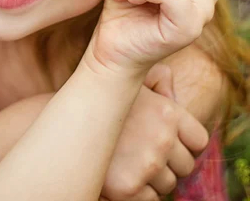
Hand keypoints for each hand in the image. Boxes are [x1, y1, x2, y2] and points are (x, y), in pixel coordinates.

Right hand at [100, 64, 208, 200]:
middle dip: (170, 163)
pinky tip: (124, 173)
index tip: (171, 143)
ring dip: (154, 178)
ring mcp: (147, 164)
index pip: (199, 141)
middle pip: (186, 166)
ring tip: (132, 161)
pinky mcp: (128, 188)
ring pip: (169, 184)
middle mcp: (161, 138)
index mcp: (167, 111)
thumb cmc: (102, 99)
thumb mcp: (132, 81)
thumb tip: (170, 89)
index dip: (186, 144)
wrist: (68, 120)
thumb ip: (158, 80)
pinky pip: (151, 199)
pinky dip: (140, 192)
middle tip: (146, 152)